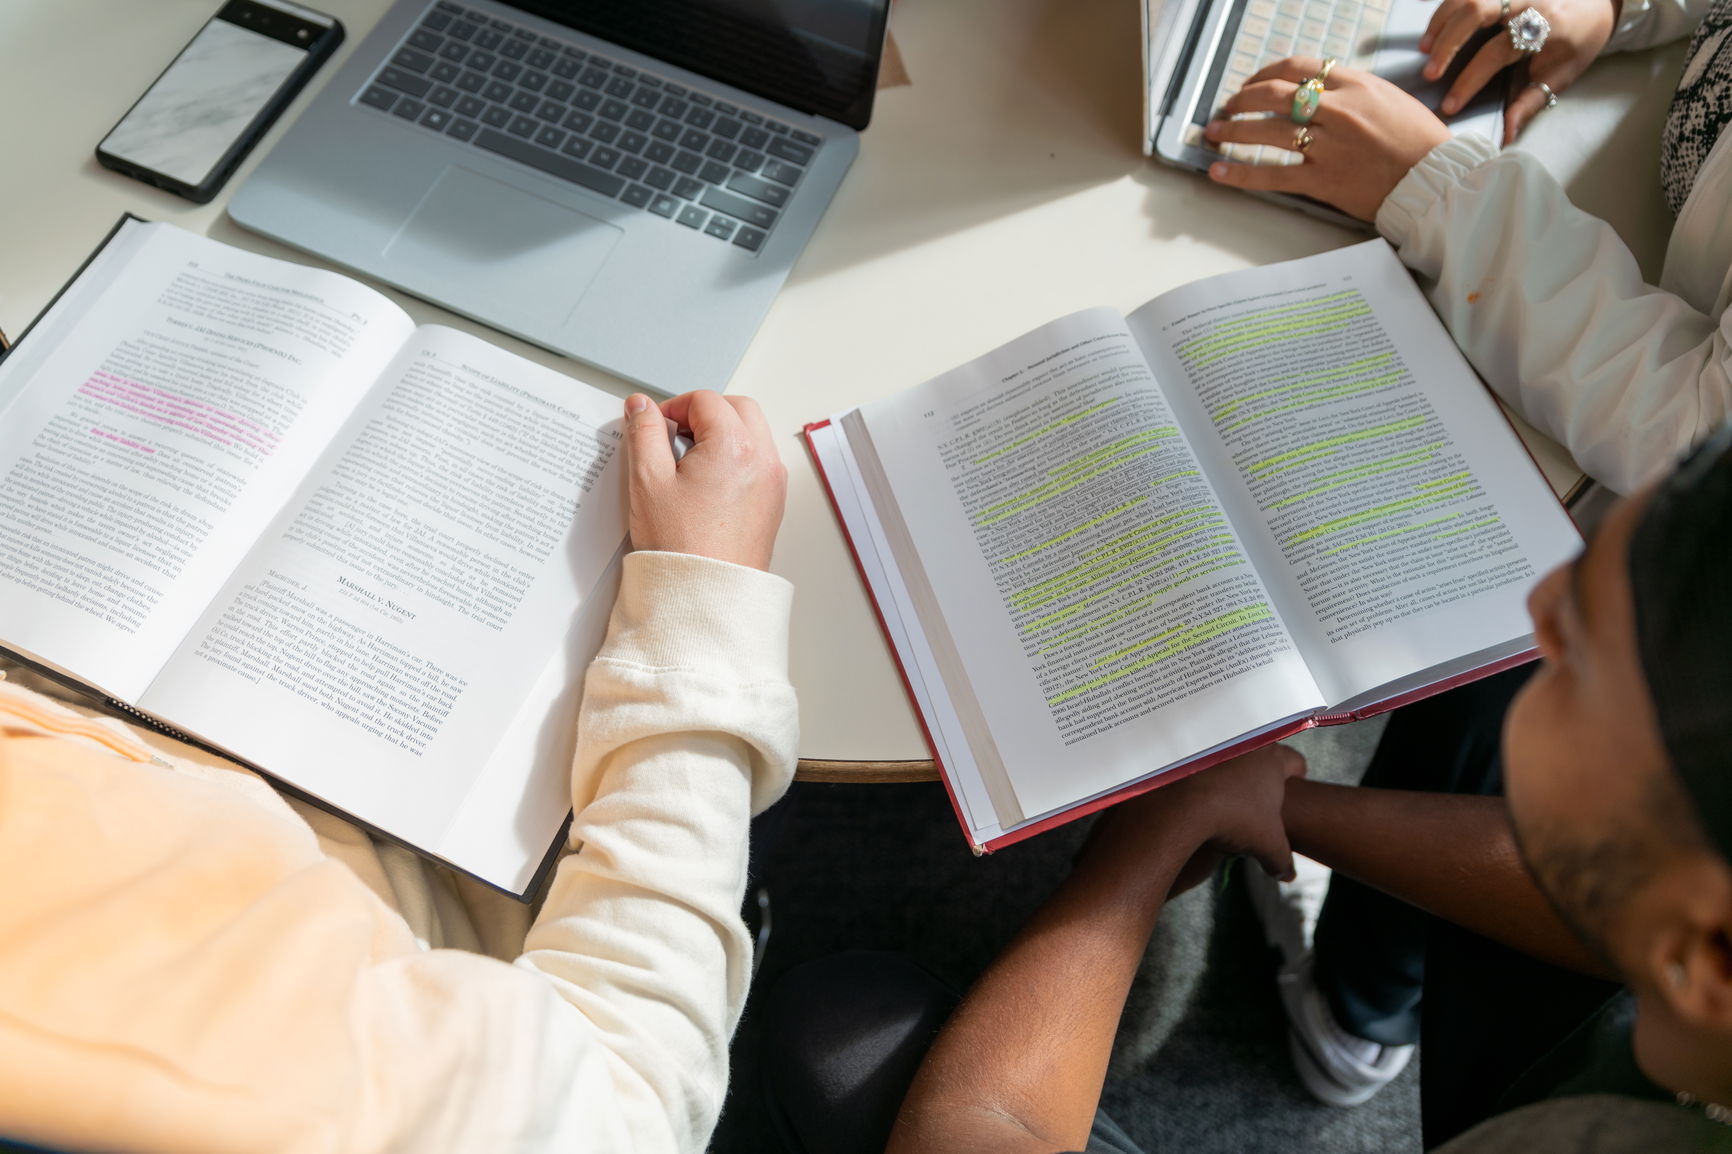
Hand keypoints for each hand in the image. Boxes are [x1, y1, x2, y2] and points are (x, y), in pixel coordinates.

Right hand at [622, 390, 787, 570]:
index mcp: (735, 446)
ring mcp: (772, 481)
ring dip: (722, 433)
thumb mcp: (648, 480)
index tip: (654, 427)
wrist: (706, 594)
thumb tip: (642, 407)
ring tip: (688, 462)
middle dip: (703, 413)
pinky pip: (758, 461)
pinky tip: (707, 482)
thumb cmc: (682, 546)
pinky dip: (736, 457)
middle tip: (673, 436)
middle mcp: (763, 459)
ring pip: (752, 433)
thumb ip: (644, 433)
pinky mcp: (773, 502)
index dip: (673, 407)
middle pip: (737, 409)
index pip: (705, 401)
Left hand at [1088, 744, 1308, 880]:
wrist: (1182, 805)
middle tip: (1260, 800)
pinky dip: (1209, 774)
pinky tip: (1205, 793)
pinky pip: (1208, 760)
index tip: (1289, 793)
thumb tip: (1287, 875)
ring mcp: (1218, 744)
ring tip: (1230, 798)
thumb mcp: (1267, 845)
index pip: (1296, 762)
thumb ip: (1282, 859)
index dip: (1296, 780)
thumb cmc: (1233, 820)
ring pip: (1236, 757)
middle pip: (1264, 758)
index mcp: (1272, 759)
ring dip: (1234, 773)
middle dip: (1264, 778)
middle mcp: (1248, 743)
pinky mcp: (1193, 750)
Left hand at [1206, 59, 1450, 222]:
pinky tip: (1218, 170)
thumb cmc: (1418, 139)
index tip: (1251, 83)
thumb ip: (1350, 91)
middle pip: (1273, 94)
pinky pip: (1272, 175)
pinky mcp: (1323, 180)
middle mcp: (1337, 110)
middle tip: (1227, 107)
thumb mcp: (1387, 98)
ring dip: (1232, 129)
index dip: (1265, 73)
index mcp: (1353, 85)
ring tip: (1213, 132)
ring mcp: (1328, 145)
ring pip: (1266, 131)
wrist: (1435, 177)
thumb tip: (1316, 89)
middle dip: (1242, 99)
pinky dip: (1240, 173)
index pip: (1296, 67)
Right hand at [1421, 0, 1616, 141]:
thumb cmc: (1576, 44)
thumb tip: (1505, 135)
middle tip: (1429, 73)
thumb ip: (1529, 103)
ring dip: (1441, 19)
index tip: (1450, 105)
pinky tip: (1420, 7)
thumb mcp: (1560, 77)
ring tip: (1424, 48)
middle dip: (1448, 43)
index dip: (1470, 79)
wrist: (1597, 5)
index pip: (1497, 52)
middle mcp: (1528, 0)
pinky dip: (1444, 2)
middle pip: (1477, 10)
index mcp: (1545, 27)